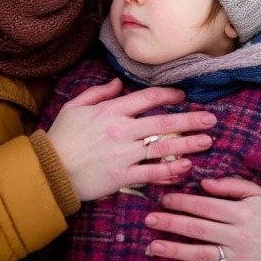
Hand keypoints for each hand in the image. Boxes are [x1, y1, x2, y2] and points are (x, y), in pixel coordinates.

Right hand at [47, 78, 215, 200]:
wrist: (49, 171)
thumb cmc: (61, 137)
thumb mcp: (75, 107)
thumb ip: (98, 93)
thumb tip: (117, 83)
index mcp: (111, 110)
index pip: (147, 98)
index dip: (168, 95)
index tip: (183, 96)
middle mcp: (121, 130)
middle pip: (163, 122)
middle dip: (190, 120)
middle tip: (211, 119)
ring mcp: (123, 154)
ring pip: (163, 147)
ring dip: (188, 144)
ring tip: (208, 142)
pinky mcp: (122, 176)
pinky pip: (152, 173)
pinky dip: (170, 171)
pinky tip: (186, 167)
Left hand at [144, 177, 260, 260]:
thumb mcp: (254, 191)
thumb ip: (230, 184)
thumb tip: (203, 182)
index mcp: (242, 212)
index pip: (205, 207)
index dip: (182, 202)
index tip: (164, 199)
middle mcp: (241, 236)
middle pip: (199, 230)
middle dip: (171, 224)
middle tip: (149, 219)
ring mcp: (242, 258)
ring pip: (203, 255)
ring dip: (176, 250)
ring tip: (154, 246)